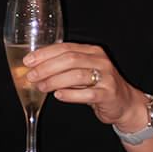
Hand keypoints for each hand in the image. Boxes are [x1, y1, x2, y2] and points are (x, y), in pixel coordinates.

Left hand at [24, 42, 141, 132]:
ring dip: (55, 81)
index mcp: (92, 51)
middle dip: (47, 67)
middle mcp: (101, 61)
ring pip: (77, 75)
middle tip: (32, 76)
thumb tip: (35, 69)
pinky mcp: (109, 94)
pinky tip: (58, 96)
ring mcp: (107, 77)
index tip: (28, 61)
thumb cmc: (98, 86)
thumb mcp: (82, 72)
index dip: (45, 54)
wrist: (124, 103)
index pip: (65, 47)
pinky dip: (71, 94)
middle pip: (70, 59)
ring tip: (41, 87)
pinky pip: (88, 94)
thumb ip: (64, 68)